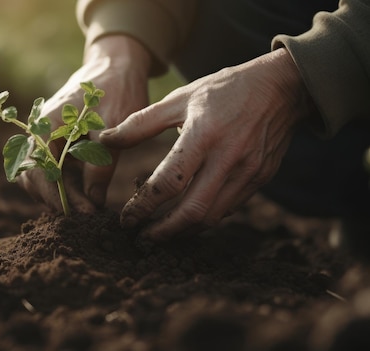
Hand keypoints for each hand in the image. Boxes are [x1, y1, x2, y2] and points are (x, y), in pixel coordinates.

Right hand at [18, 35, 151, 212]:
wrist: (117, 65)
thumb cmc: (117, 89)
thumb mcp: (113, 128)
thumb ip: (101, 165)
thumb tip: (93, 204)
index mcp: (46, 123)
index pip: (39, 169)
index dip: (58, 196)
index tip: (82, 213)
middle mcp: (39, 131)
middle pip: (33, 176)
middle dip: (55, 200)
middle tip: (84, 219)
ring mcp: (46, 136)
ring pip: (41, 175)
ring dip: (58, 195)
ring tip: (85, 212)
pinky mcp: (57, 142)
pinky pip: (53, 169)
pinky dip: (65, 186)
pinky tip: (85, 198)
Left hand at [100, 48, 315, 238]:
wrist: (282, 87)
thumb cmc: (223, 90)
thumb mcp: (179, 98)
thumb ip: (140, 123)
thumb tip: (104, 140)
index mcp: (203, 135)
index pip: (168, 182)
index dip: (143, 206)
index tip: (126, 219)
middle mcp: (228, 158)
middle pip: (193, 210)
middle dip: (164, 231)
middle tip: (142, 237)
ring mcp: (248, 172)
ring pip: (212, 217)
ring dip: (183, 229)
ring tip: (160, 229)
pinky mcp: (260, 179)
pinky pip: (228, 208)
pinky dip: (204, 217)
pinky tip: (187, 214)